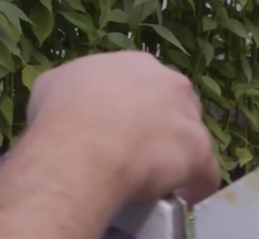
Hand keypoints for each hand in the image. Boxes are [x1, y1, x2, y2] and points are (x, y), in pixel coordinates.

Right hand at [25, 51, 219, 206]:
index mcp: (135, 64)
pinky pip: (205, 173)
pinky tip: (178, 195)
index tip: (120, 121)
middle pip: (173, 105)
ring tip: (153, 175)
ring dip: (175, 154)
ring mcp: (188, 117)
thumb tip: (72, 96)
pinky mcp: (200, 152)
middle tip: (135, 146)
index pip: (144, 82)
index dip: (133, 104)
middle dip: (159, 124)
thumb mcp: (53, 83)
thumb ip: (74, 85)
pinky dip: (193, 186)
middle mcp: (169, 83)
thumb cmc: (62, 113)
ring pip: (190, 138)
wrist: (81, 148)